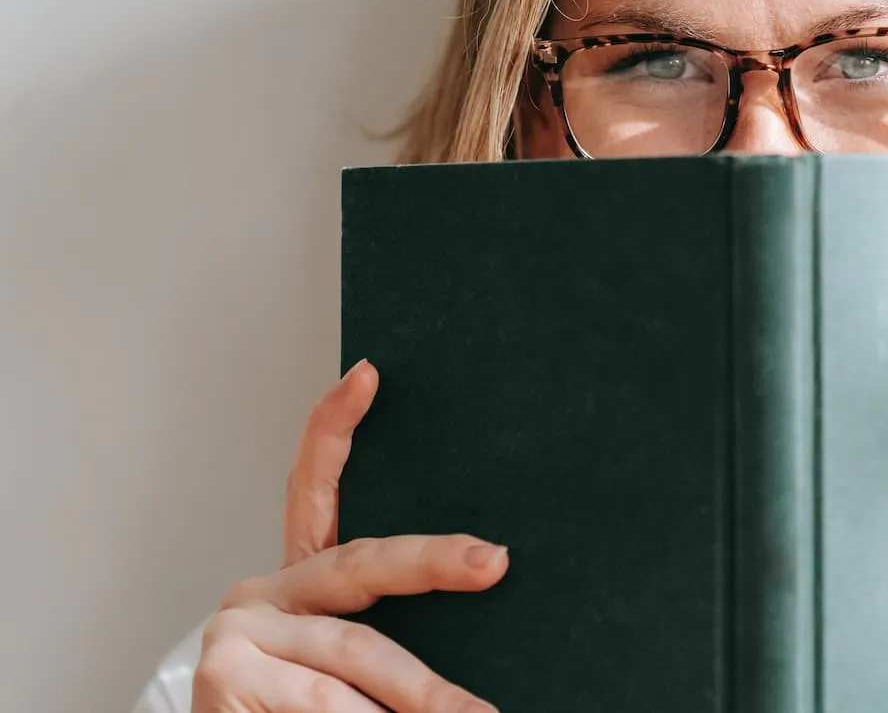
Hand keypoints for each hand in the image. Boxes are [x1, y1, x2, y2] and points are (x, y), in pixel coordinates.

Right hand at [192, 361, 507, 712]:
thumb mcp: (360, 664)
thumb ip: (392, 627)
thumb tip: (487, 580)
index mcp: (302, 583)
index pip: (315, 487)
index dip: (335, 427)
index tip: (367, 374)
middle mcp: (266, 594)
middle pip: (360, 562)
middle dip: (434, 561)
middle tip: (493, 560)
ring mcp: (241, 630)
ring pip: (354, 651)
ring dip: (422, 694)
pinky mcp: (227, 674)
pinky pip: (324, 699)